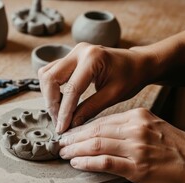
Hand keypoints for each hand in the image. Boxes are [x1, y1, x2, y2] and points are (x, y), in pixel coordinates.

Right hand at [38, 42, 155, 133]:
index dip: (64, 112)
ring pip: (46, 74)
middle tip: (59, 122)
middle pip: (50, 78)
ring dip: (49, 96)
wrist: (138, 63)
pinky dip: (52, 89)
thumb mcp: (113, 96)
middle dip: (52, 103)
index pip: (71, 89)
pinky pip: (51, 72)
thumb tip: (70, 125)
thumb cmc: (131, 77)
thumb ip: (90, 109)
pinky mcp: (70, 57)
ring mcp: (72, 52)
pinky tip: (62, 102)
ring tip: (59, 113)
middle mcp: (79, 51)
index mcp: (93, 58)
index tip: (62, 128)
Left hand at [59, 108, 184, 182]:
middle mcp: (135, 129)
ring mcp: (136, 148)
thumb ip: (130, 127)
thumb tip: (103, 132)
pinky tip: (77, 162)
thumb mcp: (155, 127)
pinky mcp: (137, 168)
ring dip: (76, 149)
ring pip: (96, 144)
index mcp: (138, 116)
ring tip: (64, 153)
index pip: (101, 120)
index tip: (70, 132)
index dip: (81, 127)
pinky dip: (88, 162)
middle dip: (74, 138)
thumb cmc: (178, 149)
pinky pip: (105, 162)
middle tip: (61, 143)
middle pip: (95, 130)